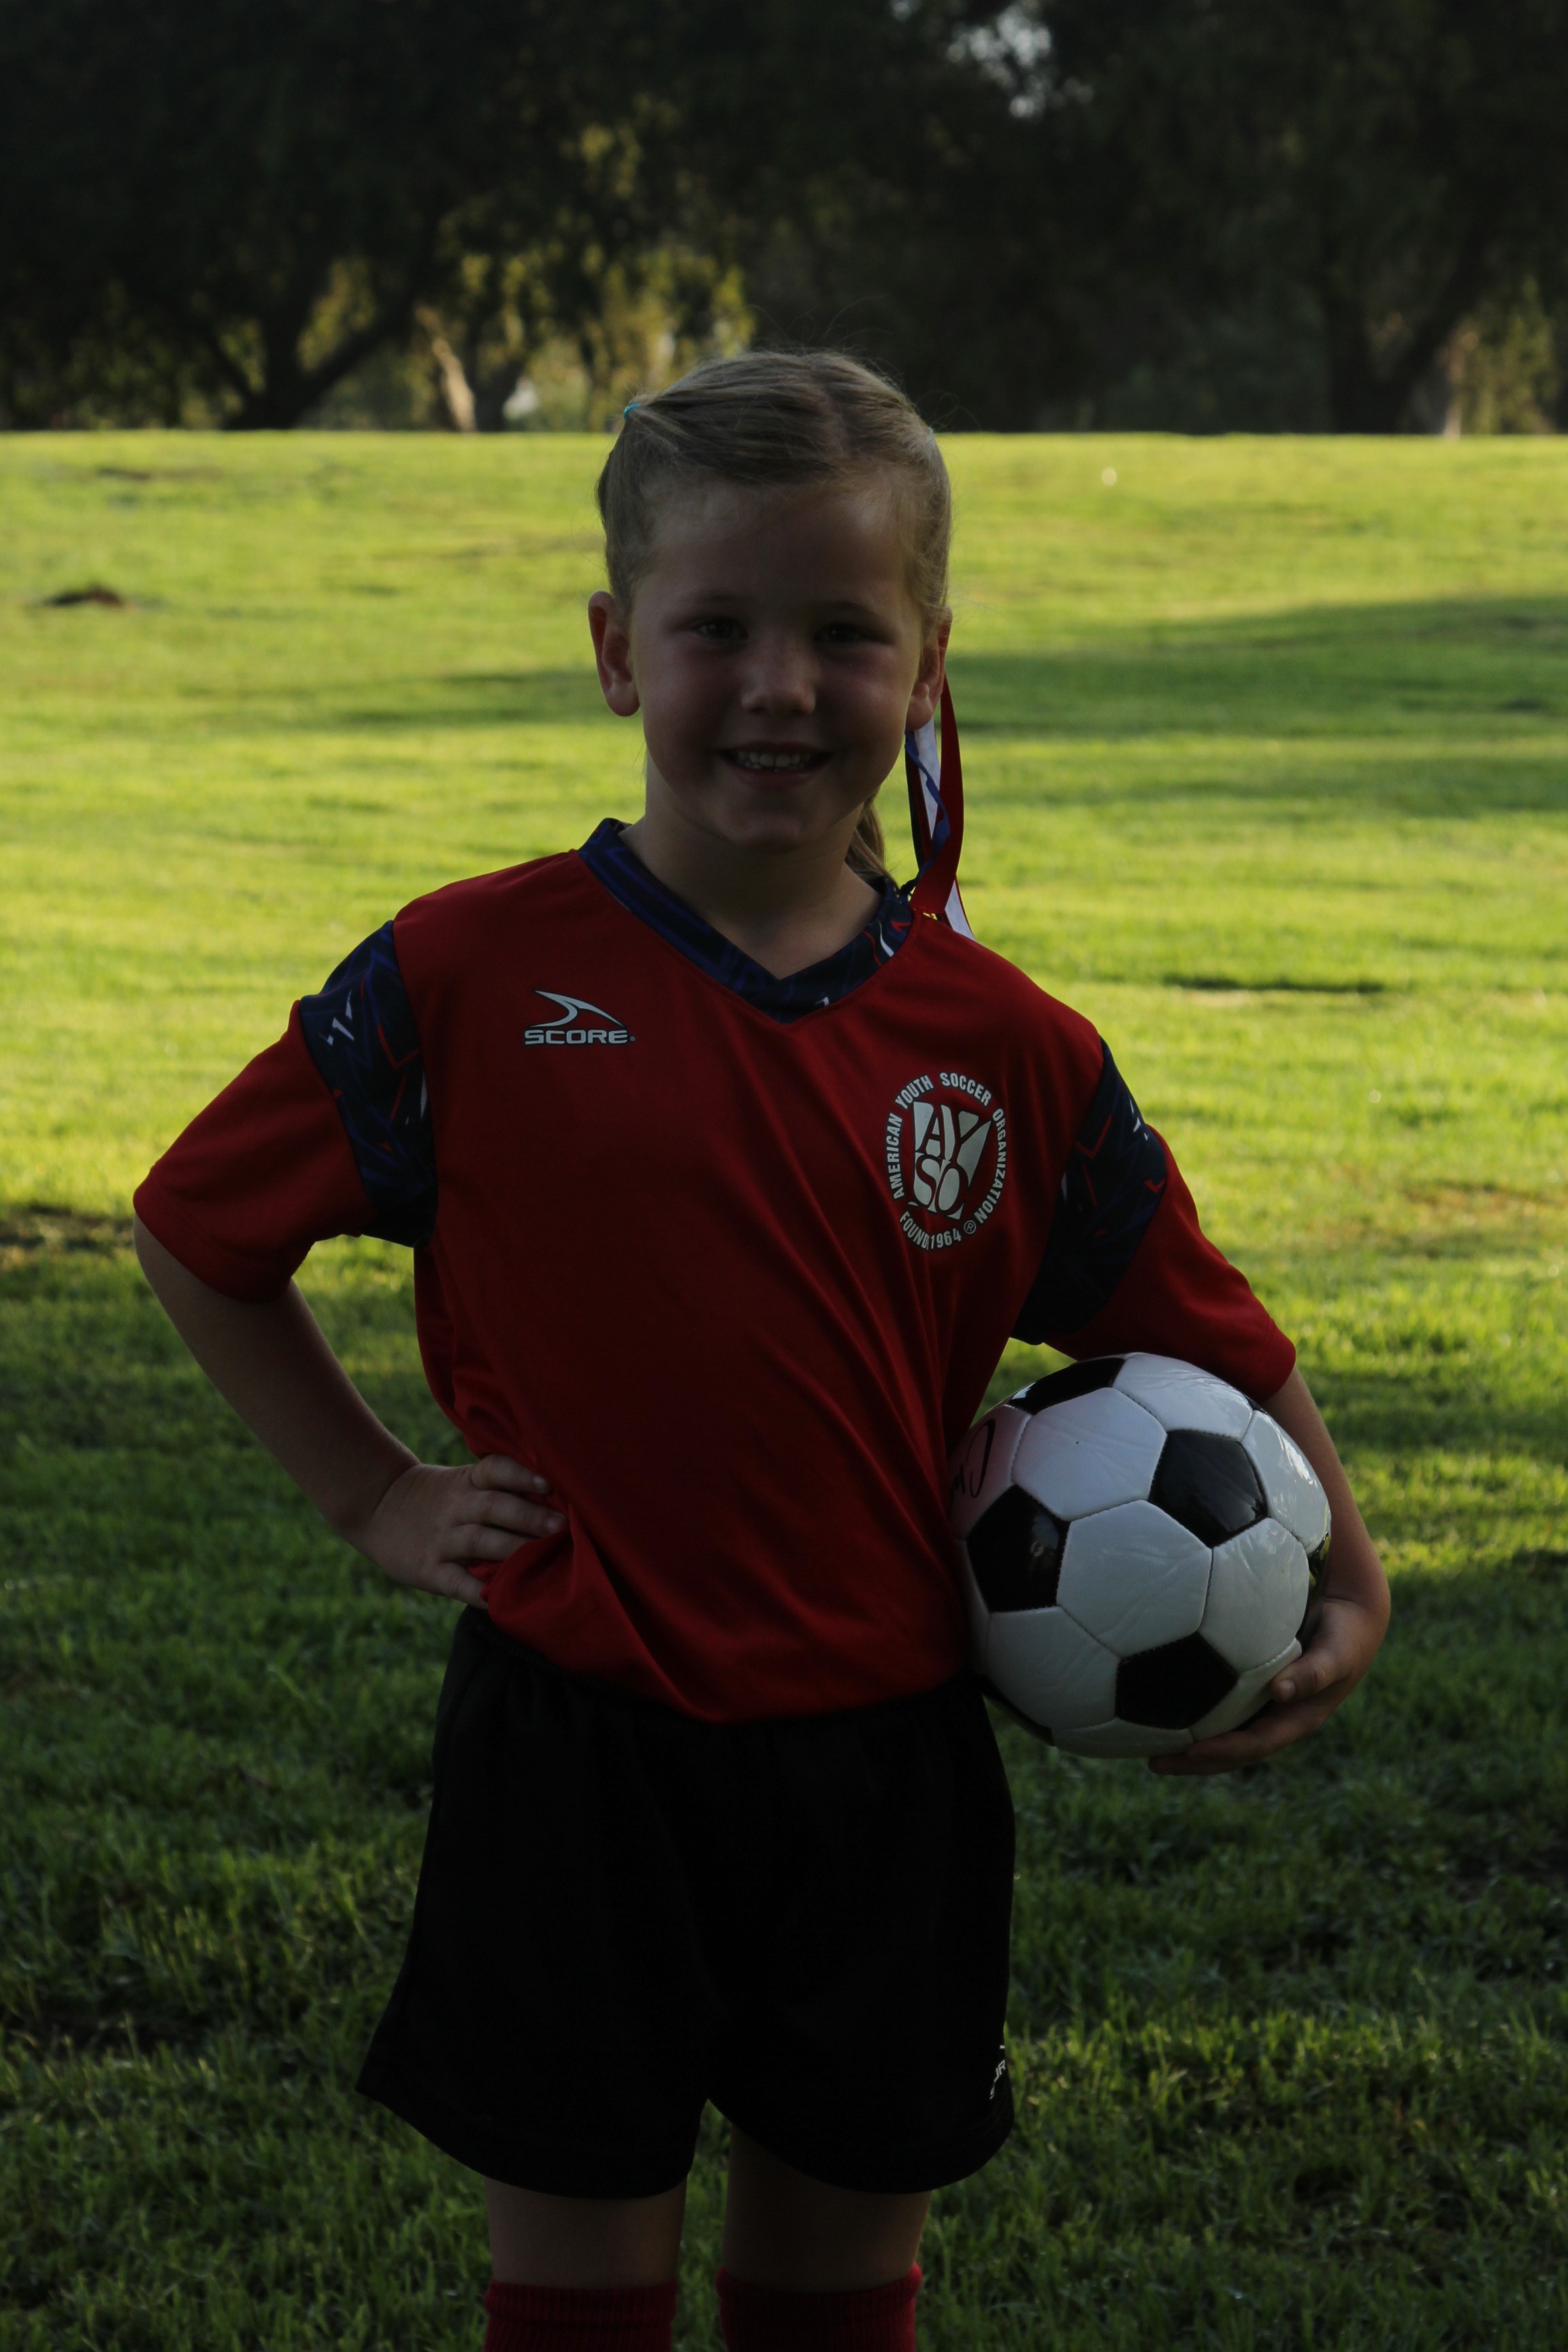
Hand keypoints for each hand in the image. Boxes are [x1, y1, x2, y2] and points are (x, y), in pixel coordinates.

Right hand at [345, 1455, 564, 1603]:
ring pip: (480, 1541)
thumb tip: (554, 1504)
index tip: (549, 1484)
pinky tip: (503, 1598)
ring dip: (513, 1548)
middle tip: (562, 1526)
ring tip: (544, 1555)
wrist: (376, 1507)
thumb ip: (496, 1489)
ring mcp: (440, 1539)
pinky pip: (457, 1583)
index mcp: (465, 1482)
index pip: (494, 1470)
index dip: (521, 1475)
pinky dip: (480, 1592)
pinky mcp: (428, 1569)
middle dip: (529, 1516)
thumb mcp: (460, 1481)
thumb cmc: (435, 1496)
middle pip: (494, 1507)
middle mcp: (454, 1507)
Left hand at [1151, 1586, 1386, 1775]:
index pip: (1253, 1746)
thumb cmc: (1345, 1636)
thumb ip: (1313, 1672)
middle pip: (1231, 1751)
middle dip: (1194, 1761)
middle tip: (1152, 1762)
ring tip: (1146, 1744)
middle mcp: (1276, 1719)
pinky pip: (1221, 1707)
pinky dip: (1195, 1712)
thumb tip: (1279, 1691)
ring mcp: (1264, 1707)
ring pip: (1222, 1733)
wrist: (1352, 1619)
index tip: (1189, 1751)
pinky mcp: (1254, 1687)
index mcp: (1296, 1720)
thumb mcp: (1336, 1655)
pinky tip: (1162, 1706)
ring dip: (1188, 1744)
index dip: (1222, 1751)